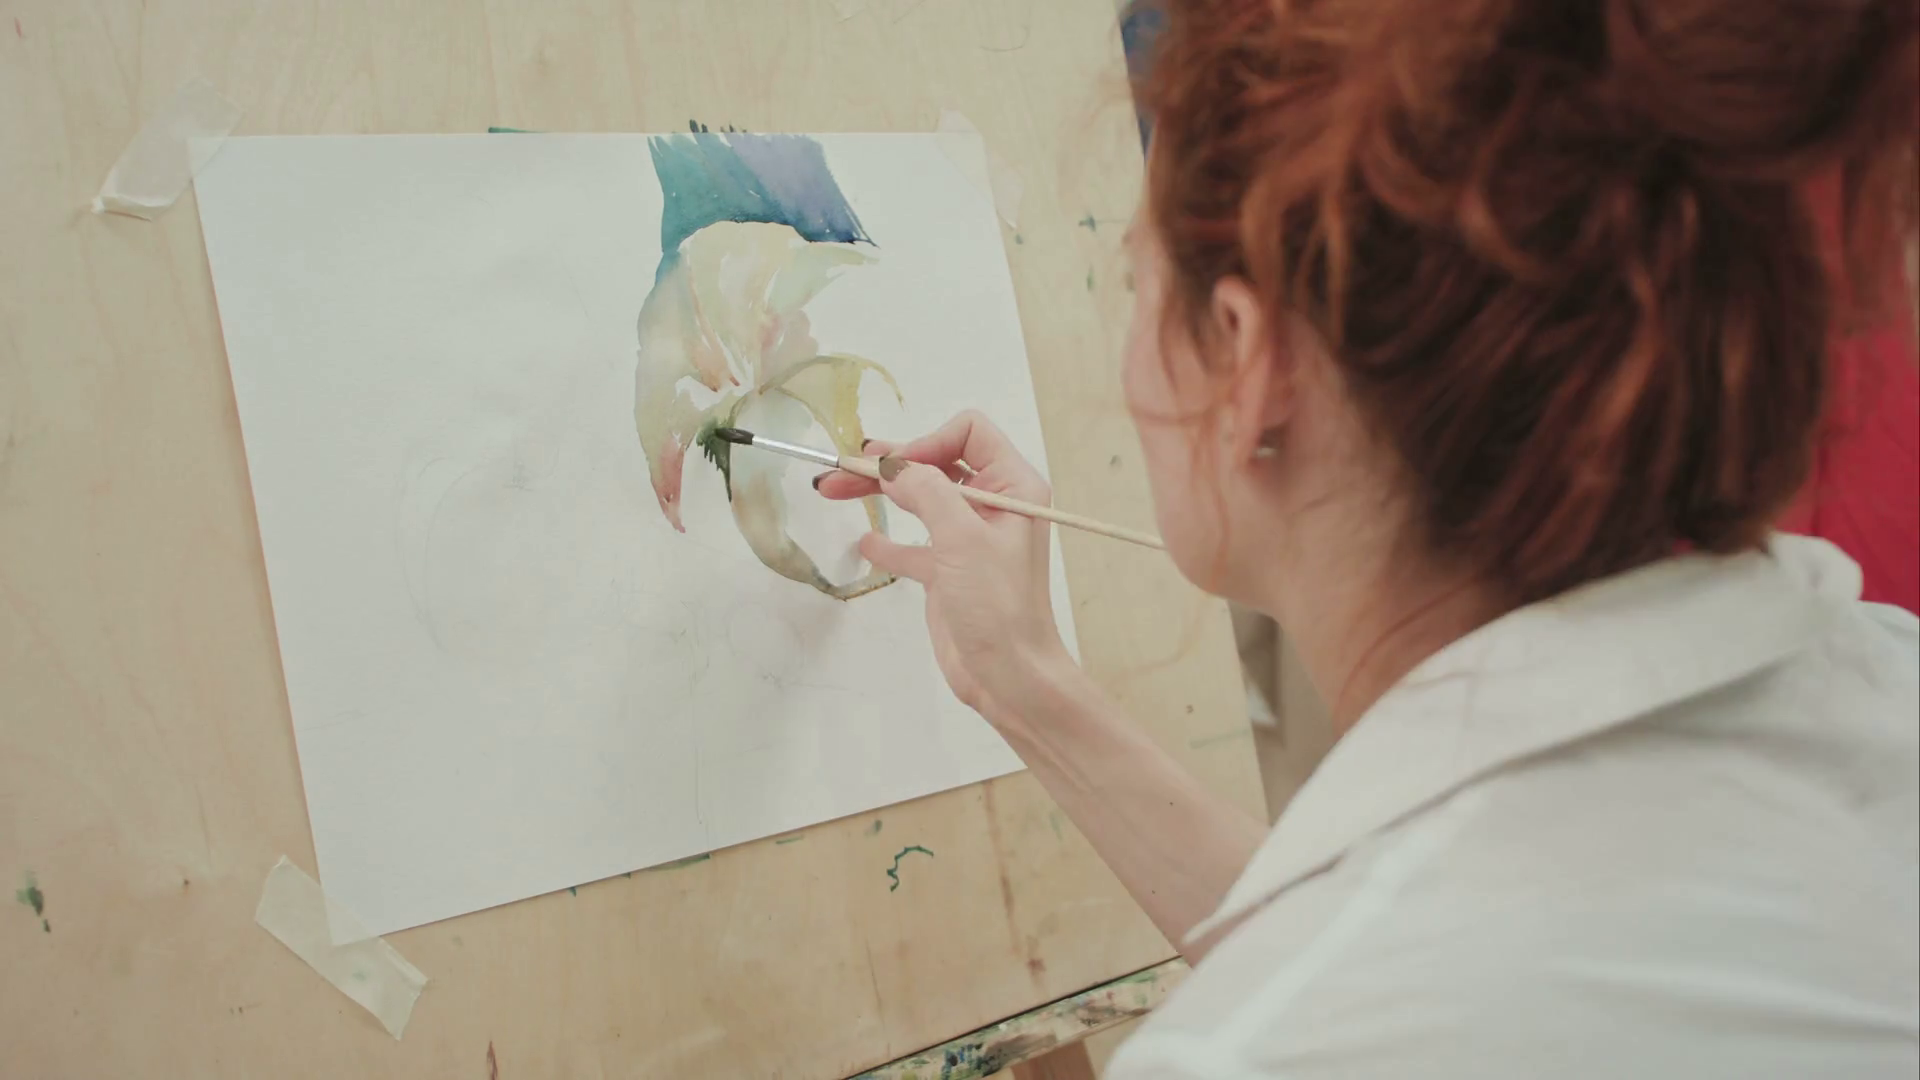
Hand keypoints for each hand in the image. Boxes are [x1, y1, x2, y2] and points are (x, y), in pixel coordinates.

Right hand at [817, 411, 1070, 717]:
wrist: (1009, 676)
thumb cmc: (997, 603)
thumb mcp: (962, 538)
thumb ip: (926, 491)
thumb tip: (890, 465)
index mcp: (1013, 486)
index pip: (968, 434)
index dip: (928, 442)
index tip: (896, 470)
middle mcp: (993, 505)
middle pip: (935, 464)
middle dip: (890, 465)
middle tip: (841, 470)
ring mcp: (969, 538)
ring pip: (918, 501)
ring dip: (878, 494)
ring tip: (833, 489)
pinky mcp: (949, 572)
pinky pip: (913, 545)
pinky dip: (888, 541)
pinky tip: (865, 543)